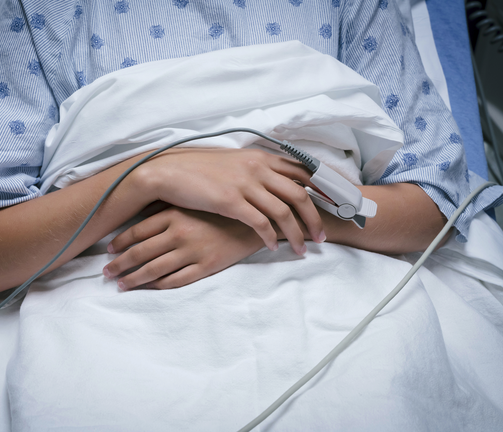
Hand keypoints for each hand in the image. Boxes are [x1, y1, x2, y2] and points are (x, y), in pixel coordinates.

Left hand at [102, 206, 265, 290]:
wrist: (257, 220)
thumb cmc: (222, 208)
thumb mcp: (194, 202)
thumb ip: (169, 208)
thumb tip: (141, 211)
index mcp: (175, 214)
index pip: (137, 231)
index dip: (120, 243)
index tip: (109, 251)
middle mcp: (179, 234)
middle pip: (140, 253)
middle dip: (120, 265)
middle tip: (106, 272)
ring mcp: (191, 252)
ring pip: (153, 270)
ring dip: (133, 279)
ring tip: (121, 285)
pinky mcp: (205, 267)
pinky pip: (175, 280)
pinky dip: (158, 286)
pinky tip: (147, 288)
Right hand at [133, 148, 325, 254]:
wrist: (168, 172)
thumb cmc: (198, 169)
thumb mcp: (232, 163)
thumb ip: (255, 170)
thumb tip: (273, 183)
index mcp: (260, 158)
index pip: (302, 171)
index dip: (322, 189)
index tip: (334, 205)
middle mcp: (257, 168)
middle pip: (300, 194)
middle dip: (315, 218)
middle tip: (321, 236)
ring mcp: (245, 184)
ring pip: (283, 211)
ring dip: (296, 233)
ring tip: (301, 249)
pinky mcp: (230, 201)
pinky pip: (259, 223)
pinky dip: (270, 237)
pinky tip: (273, 246)